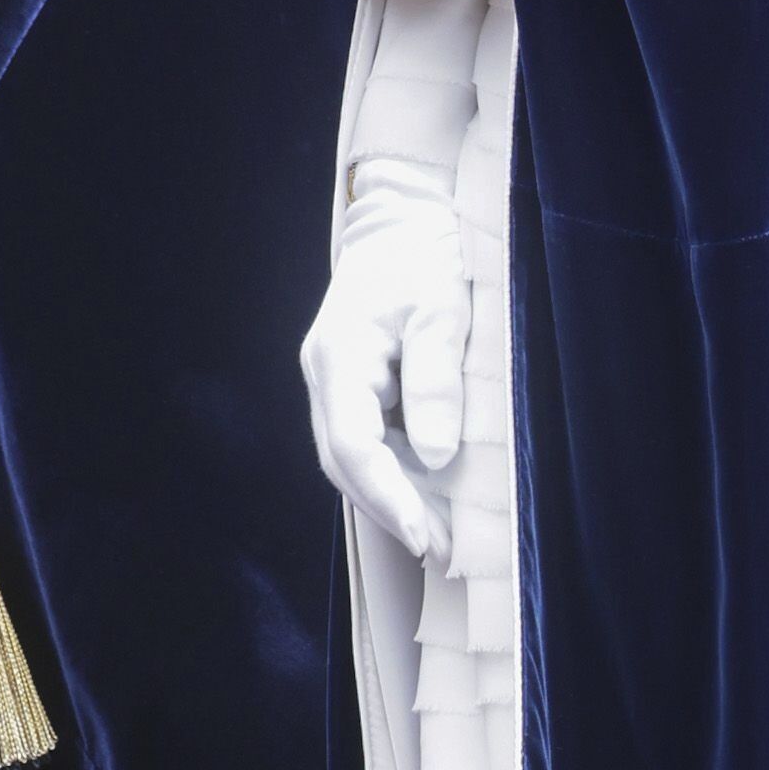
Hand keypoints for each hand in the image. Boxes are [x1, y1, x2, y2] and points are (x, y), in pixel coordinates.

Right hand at [301, 190, 470, 568]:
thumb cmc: (423, 254)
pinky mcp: (355, 387)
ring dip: (392, 499)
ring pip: (352, 458)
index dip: (386, 495)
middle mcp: (326, 376)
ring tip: (441, 540)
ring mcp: (336, 383)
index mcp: (339, 355)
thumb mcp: (441, 307)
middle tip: (441, 551)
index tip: (423, 534)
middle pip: (343, 461)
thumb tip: (433, 455)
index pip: (350, 443)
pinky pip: (367, 442)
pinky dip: (394, 475)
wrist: (403, 218)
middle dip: (390, 510)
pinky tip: (429, 501)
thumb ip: (435, 378)